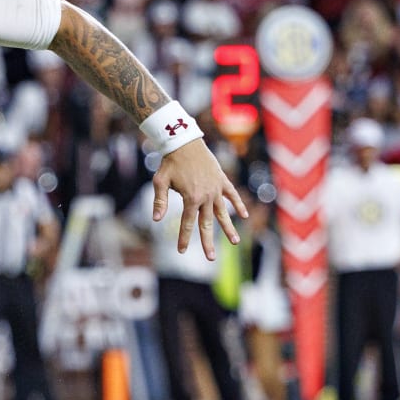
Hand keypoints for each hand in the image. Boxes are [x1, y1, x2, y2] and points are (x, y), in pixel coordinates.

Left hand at [152, 138, 247, 258]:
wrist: (185, 142)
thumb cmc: (170, 162)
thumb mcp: (160, 181)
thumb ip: (160, 201)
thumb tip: (156, 220)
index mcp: (191, 198)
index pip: (187, 223)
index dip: (184, 238)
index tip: (181, 251)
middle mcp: (206, 196)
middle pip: (207, 224)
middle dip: (208, 242)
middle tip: (211, 258)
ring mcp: (216, 189)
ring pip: (223, 213)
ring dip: (228, 228)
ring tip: (234, 242)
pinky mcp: (222, 180)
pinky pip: (232, 195)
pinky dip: (238, 204)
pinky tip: (244, 216)